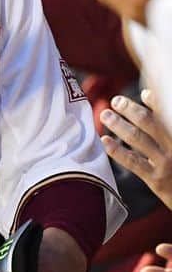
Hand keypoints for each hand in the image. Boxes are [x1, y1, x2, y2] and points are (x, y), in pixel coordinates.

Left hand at [100, 90, 171, 208]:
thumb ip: (165, 117)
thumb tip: (147, 92)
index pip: (166, 111)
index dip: (153, 100)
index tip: (142, 93)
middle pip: (148, 122)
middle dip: (129, 110)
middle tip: (116, 101)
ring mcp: (166, 163)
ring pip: (137, 139)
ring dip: (118, 125)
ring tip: (105, 115)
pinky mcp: (156, 179)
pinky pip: (132, 162)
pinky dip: (117, 150)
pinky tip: (105, 140)